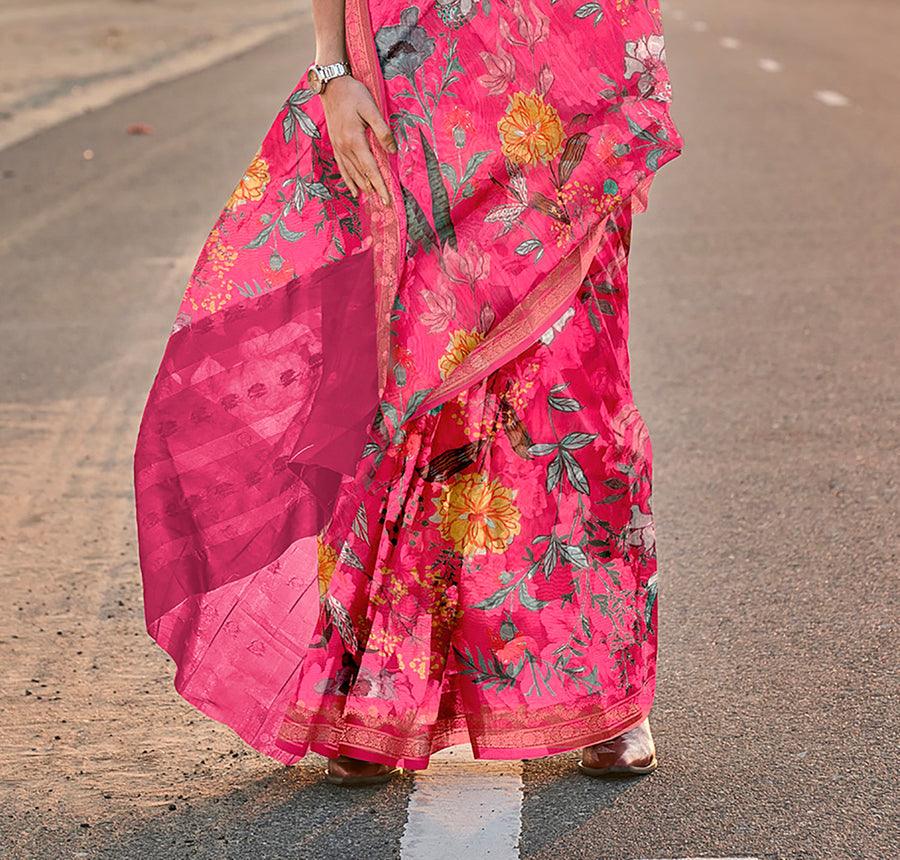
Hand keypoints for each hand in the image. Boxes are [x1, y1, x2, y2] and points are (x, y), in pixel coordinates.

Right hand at [321, 76, 396, 204]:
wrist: (330, 85)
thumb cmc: (353, 93)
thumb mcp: (371, 108)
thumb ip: (382, 130)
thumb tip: (392, 151)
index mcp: (355, 140)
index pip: (371, 169)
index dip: (380, 185)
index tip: (388, 199)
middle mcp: (345, 148)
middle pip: (362, 175)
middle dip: (374, 189)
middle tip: (384, 204)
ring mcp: (338, 147)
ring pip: (352, 173)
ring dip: (362, 187)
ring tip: (372, 199)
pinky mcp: (335, 144)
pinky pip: (342, 167)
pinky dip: (349, 180)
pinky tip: (354, 190)